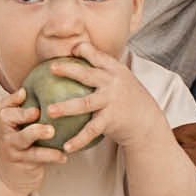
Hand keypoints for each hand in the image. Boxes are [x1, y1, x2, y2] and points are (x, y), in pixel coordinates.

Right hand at [0, 86, 65, 192]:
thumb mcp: (24, 126)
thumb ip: (33, 109)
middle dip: (22, 113)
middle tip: (37, 111)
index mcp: (7, 120)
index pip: (4, 106)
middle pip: (7, 118)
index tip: (25, 92)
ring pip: (22, 139)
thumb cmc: (25, 143)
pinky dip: (52, 156)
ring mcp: (12, 148)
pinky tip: (64, 156)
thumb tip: (60, 85)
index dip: (12, 98)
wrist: (14, 176)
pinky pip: (37, 158)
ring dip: (37, 133)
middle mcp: (6, 132)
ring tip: (51, 131)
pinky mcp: (22, 163)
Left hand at [49, 42, 165, 155]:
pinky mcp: (110, 120)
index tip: (69, 49)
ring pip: (85, 104)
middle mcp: (112, 83)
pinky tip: (66, 146)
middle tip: (52, 68)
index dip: (82, 49)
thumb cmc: (126, 96)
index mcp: (113, 69)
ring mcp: (111, 102)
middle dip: (69, 70)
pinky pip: (91, 131)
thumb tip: (75, 56)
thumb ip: (101, 69)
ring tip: (49, 112)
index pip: (97, 55)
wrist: (146, 121)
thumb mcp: (119, 77)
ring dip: (66, 107)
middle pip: (87, 75)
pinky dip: (78, 140)